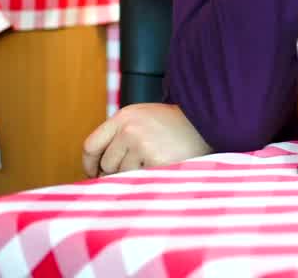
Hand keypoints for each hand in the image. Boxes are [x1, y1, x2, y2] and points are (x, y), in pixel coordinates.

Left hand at [82, 103, 211, 177]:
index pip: (91, 146)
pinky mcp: (155, 160)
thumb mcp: (143, 119)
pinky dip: (149, 180)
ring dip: (136, 176)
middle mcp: (129, 129)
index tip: (95, 174)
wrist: (207, 123)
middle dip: (118, 171)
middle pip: (106, 164)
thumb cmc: (174, 126)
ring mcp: (142, 144)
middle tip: (139, 167)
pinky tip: (162, 168)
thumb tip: (98, 171)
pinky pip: (139, 181)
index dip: (90, 164)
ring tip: (156, 162)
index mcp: (123, 116)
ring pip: (123, 175)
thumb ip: (120, 135)